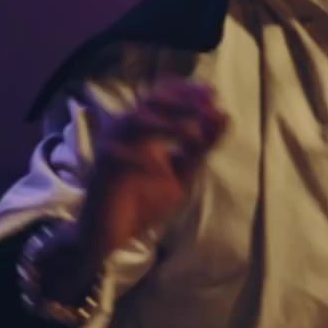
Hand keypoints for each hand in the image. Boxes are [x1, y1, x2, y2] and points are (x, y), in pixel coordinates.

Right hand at [75, 77, 227, 266]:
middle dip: (182, 101)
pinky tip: (161, 164)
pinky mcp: (102, 168)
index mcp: (145, 128)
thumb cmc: (144, 201)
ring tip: (194, 134)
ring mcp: (113, 146)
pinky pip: (120, 154)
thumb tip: (224, 117)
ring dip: (167, 122)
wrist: (110, 235)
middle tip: (208, 108)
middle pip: (152, 100)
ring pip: (135, 120)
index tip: (213, 94)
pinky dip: (143, 156)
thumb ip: (202, 148)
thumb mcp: (183, 173)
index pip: (164, 96)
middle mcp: (127, 131)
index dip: (188, 91)